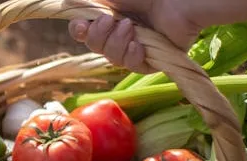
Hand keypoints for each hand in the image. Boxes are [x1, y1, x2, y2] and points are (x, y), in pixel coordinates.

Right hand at [67, 0, 202, 73]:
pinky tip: (140, 43)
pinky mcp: (153, 60)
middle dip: (98, 36)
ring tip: (131, 27)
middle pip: (95, 47)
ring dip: (116, 43)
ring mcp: (137, 47)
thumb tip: (65, 3)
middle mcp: (122, 32)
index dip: (79, 31)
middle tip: (111, 20)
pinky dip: (132, 55)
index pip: (85, 31)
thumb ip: (87, 0)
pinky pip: (132, 67)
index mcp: (111, 16)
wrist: (180, 0)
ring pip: (112, 59)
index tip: (81, 26)